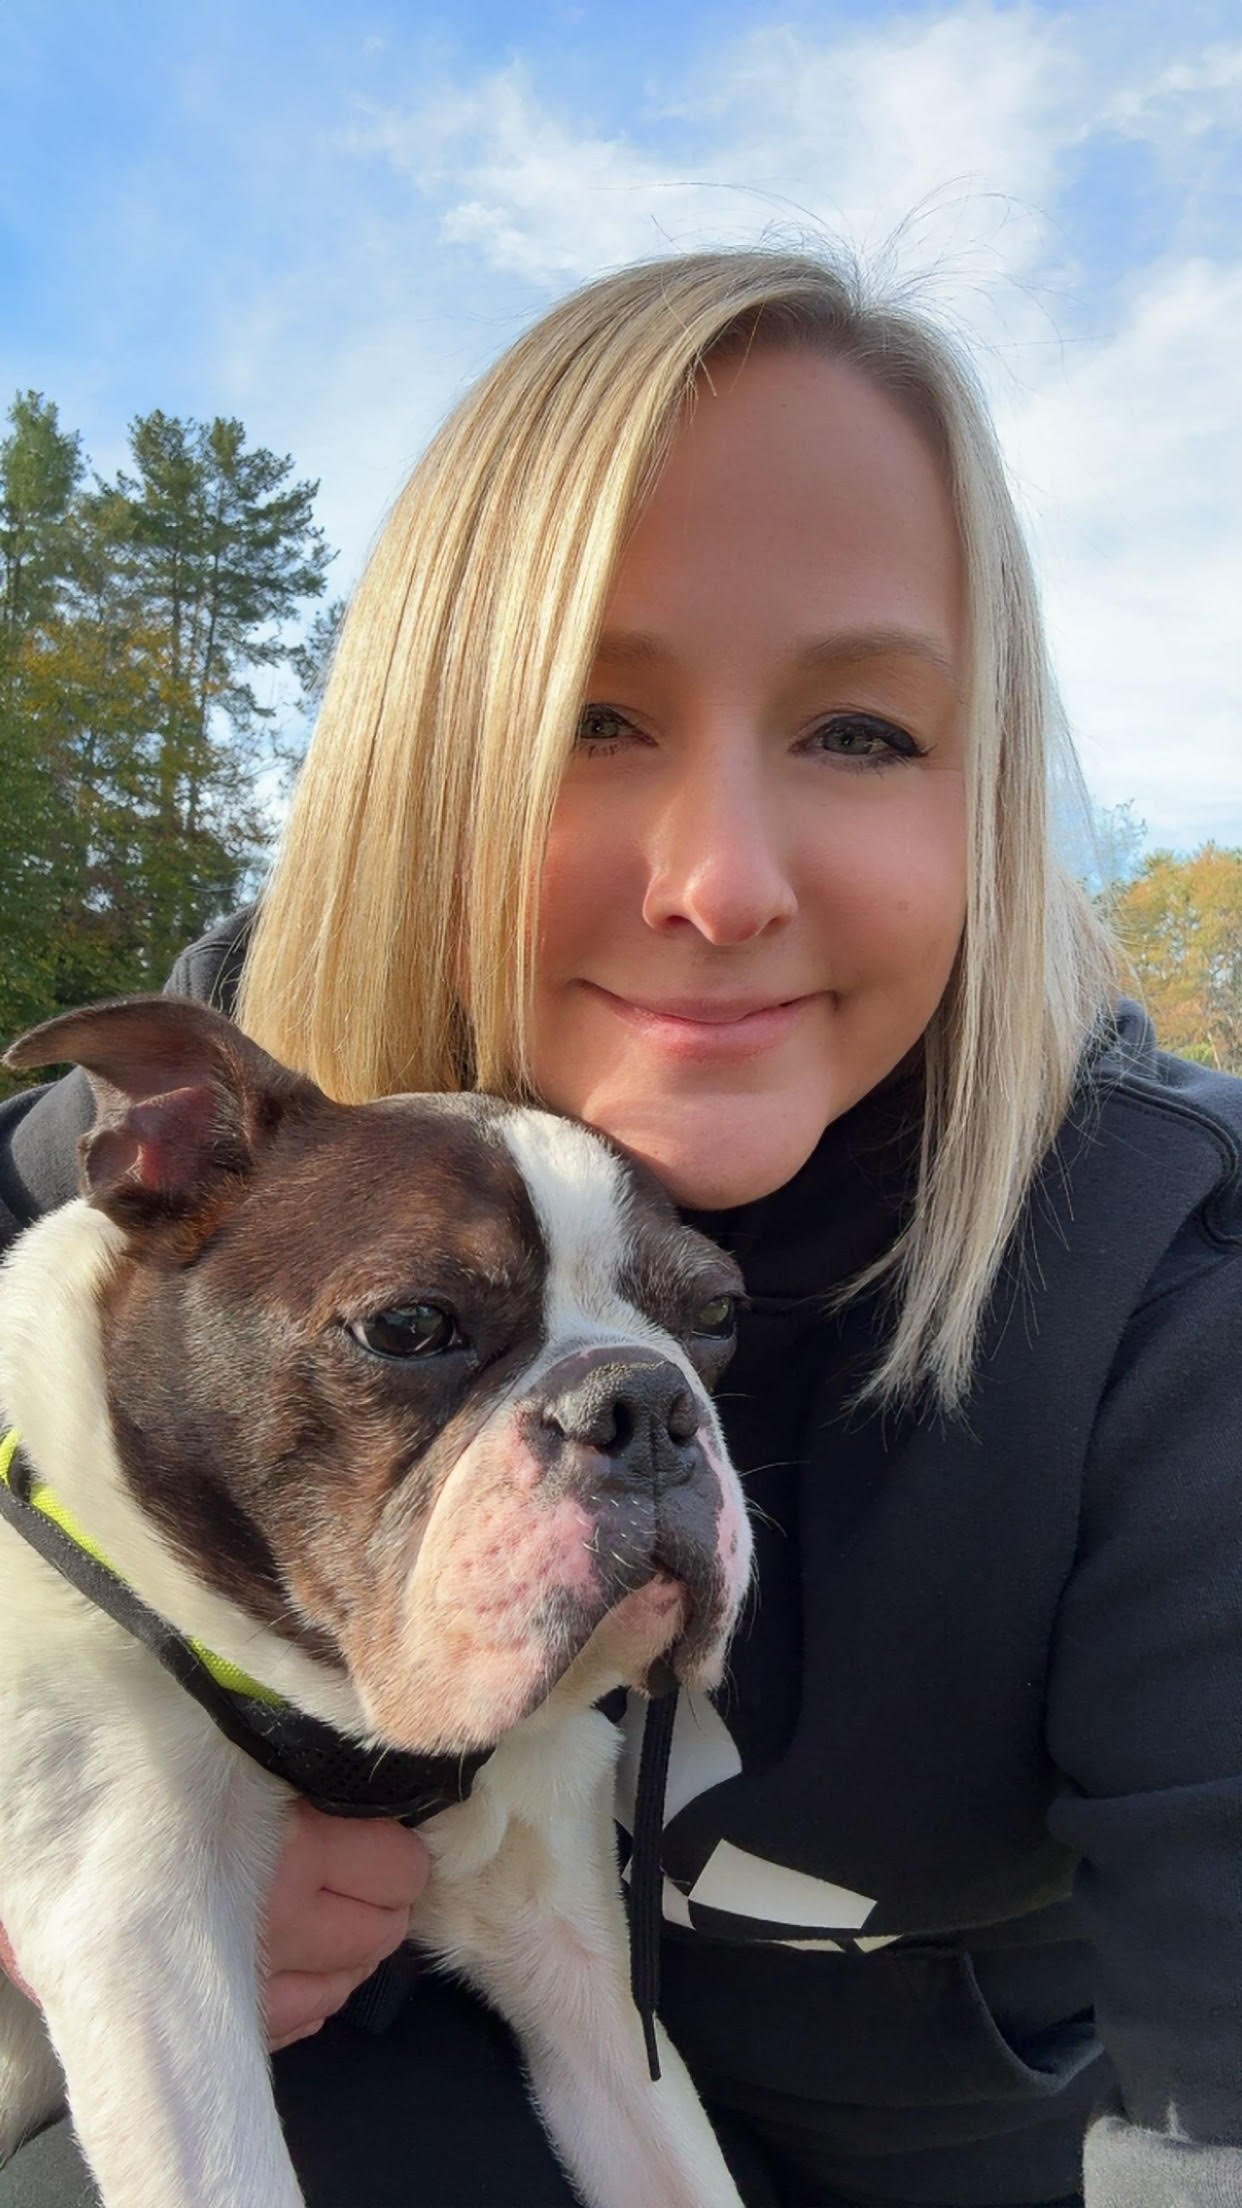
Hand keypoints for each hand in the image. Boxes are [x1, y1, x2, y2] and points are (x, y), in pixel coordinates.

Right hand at [0, 1803, 429, 2050]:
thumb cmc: (155, 1785)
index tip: (381, 1839)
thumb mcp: (241, 1755)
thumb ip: (306, 1762)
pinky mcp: (224, 2026)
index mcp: (297, 1844)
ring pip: (348, 1983)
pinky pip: (303, 2021)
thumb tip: (377, 1775)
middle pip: (381, 1932)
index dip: (399, 1854)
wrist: (60, 1850)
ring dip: (348, 1951)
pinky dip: (310, 1992)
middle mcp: (283, 1919)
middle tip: (358, 1876)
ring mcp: (254, 1984)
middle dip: (382, 1903)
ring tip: (320, 1914)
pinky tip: (288, 1957)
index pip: (398, 1868)